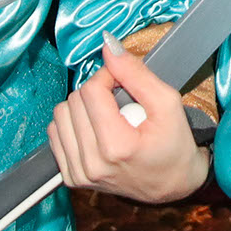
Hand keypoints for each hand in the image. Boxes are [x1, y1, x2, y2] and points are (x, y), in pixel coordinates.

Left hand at [50, 35, 209, 202]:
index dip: (108, 77)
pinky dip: (73, 125)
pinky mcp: (72, 178)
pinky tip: (94, 129)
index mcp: (117, 147)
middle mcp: (92, 164)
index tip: (124, 83)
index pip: (91, 91)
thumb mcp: (167, 102)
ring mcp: (79, 174)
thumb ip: (136, 73)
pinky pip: (55, 135)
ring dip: (82, 108)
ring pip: (60, 116)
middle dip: (96, 92)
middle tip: (120, 101)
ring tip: (107, 116)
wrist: (172, 184)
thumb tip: (108, 45)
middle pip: (74, 101)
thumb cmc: (175, 145)